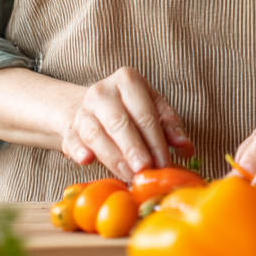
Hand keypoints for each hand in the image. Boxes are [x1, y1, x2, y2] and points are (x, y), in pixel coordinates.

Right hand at [61, 66, 193, 179]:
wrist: (93, 107)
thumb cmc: (131, 109)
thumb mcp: (154, 108)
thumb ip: (170, 126)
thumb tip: (186, 148)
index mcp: (127, 80)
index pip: (144, 114)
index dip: (155, 140)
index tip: (164, 163)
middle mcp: (103, 91)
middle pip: (119, 123)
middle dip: (133, 149)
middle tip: (145, 169)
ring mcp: (83, 109)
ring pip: (96, 134)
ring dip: (113, 157)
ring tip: (128, 175)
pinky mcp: (69, 127)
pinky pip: (72, 140)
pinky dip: (79, 151)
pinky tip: (87, 161)